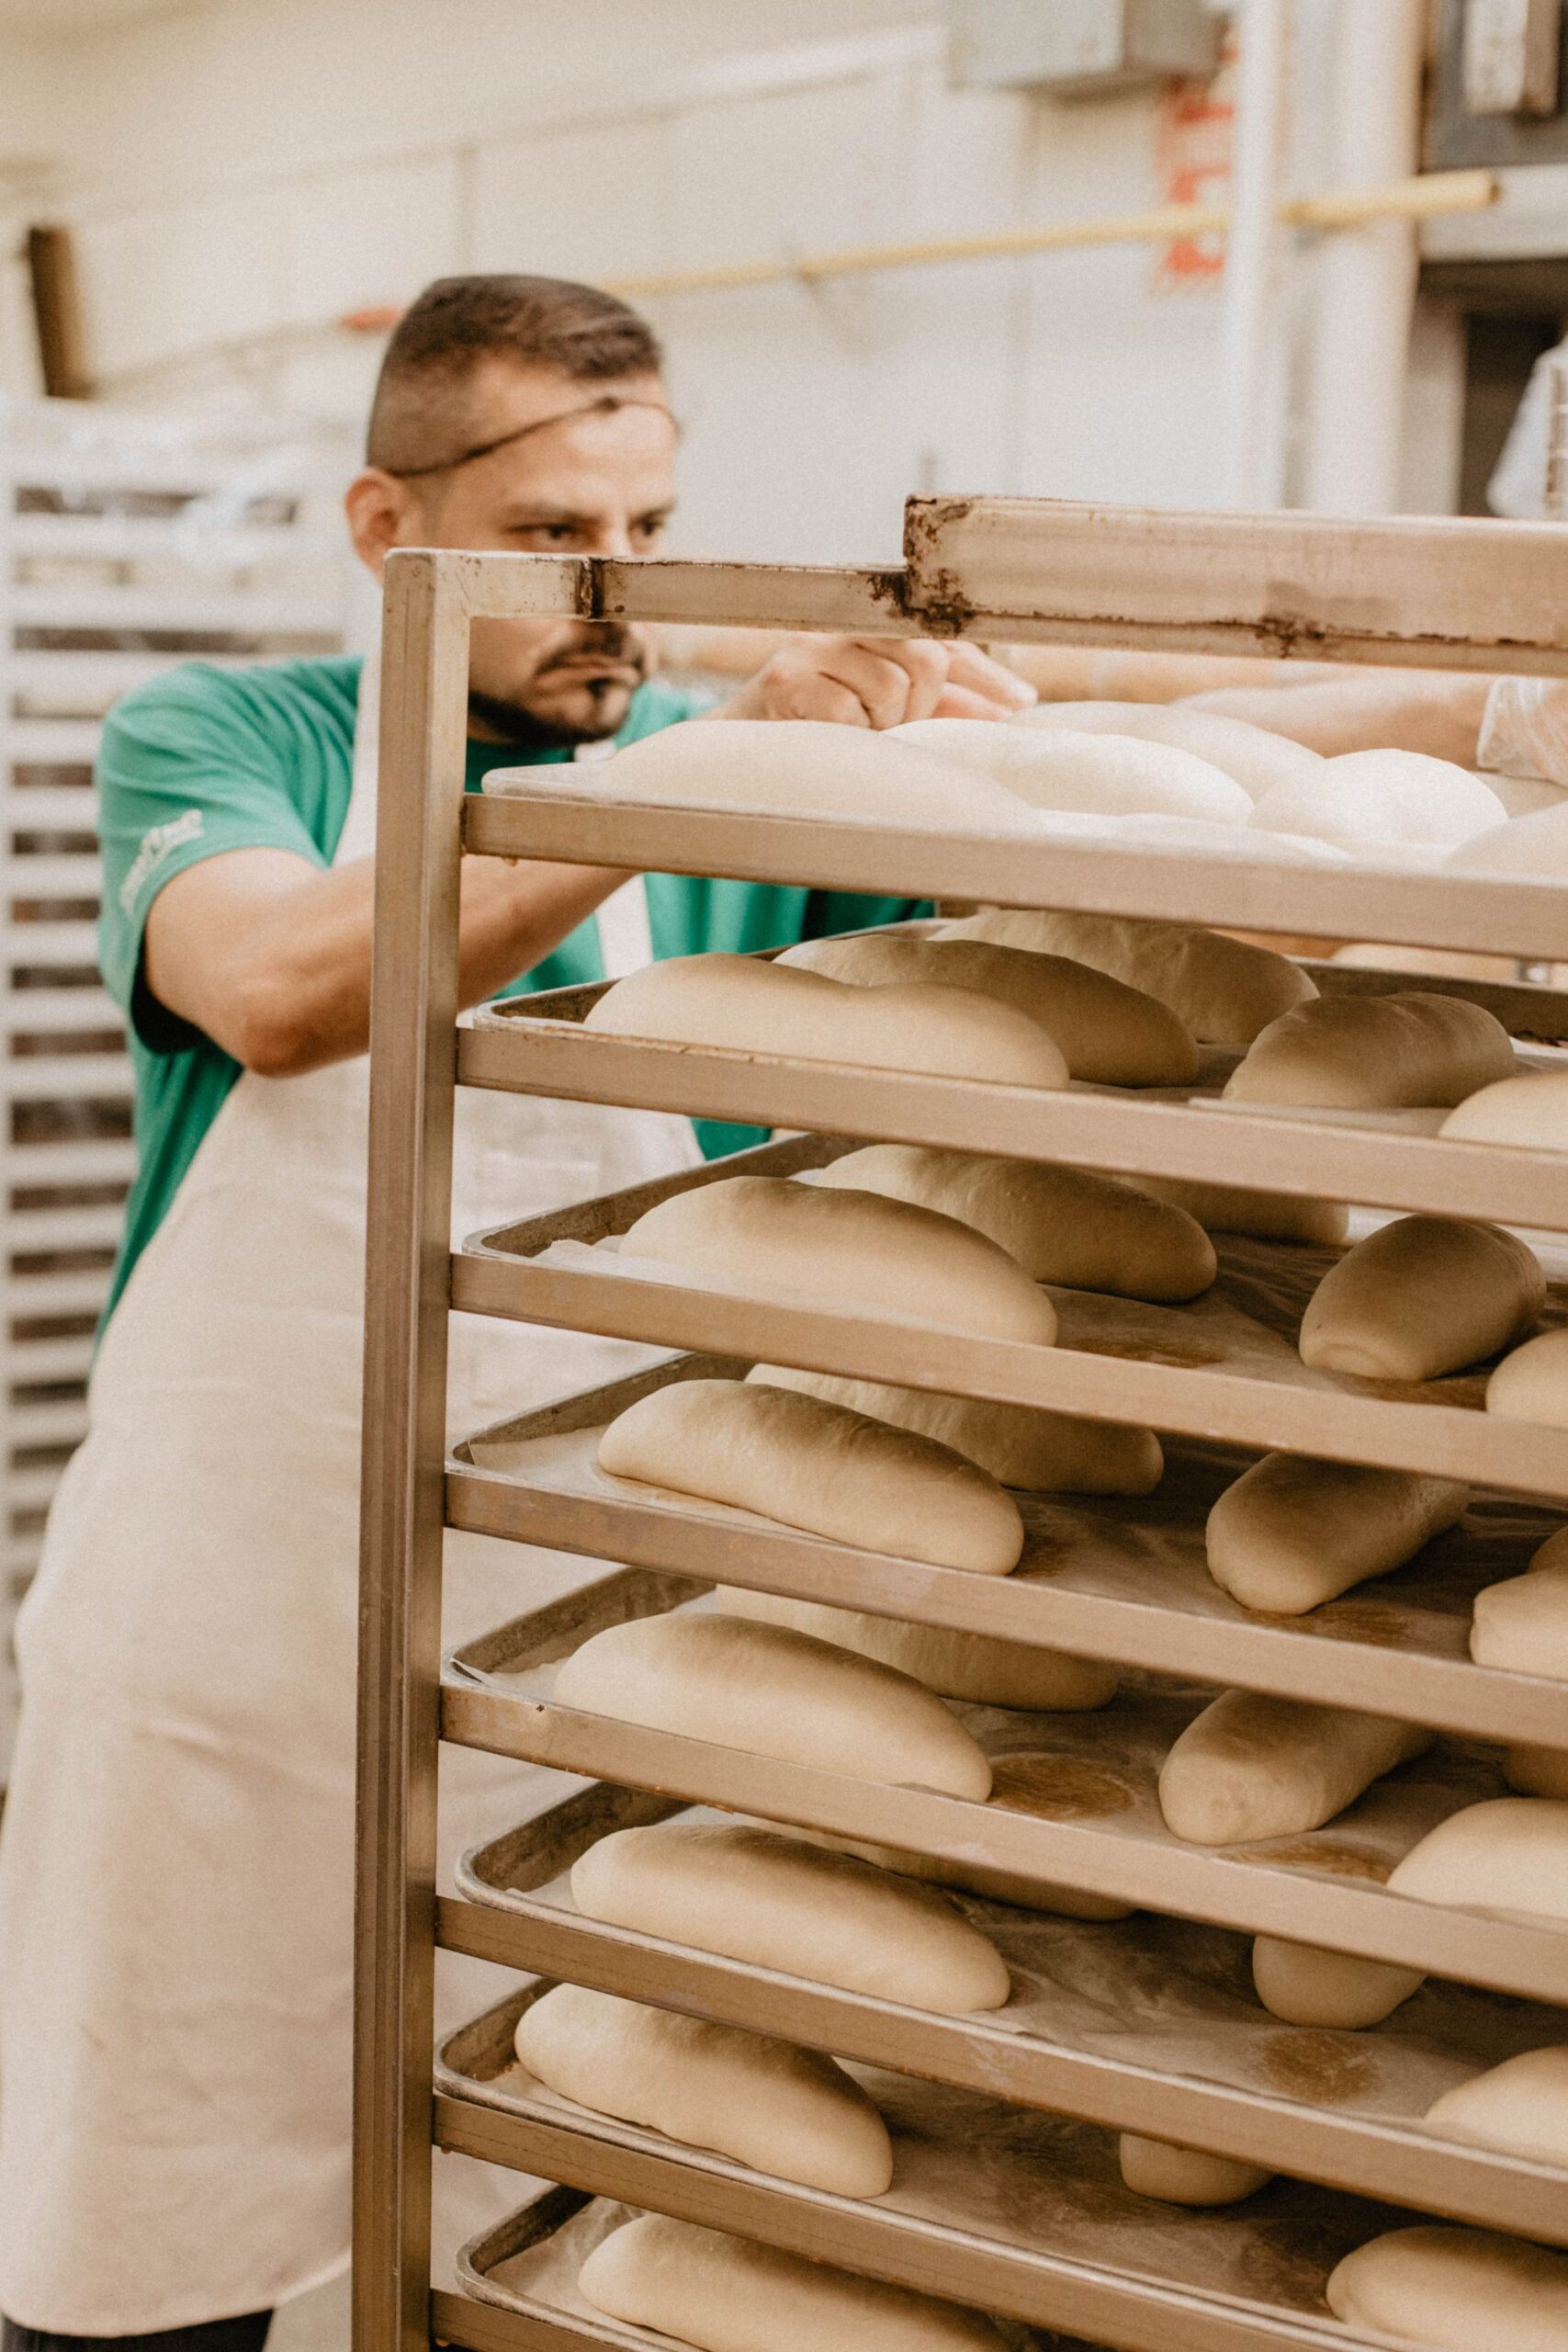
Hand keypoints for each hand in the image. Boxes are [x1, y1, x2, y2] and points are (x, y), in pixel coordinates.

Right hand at [713, 636, 1036, 727]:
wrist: (730, 751)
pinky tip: (829, 739)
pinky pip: (849, 714)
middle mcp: (840, 627)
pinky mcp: (785, 681)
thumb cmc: (813, 731)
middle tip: (899, 726)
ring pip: (890, 689)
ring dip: (883, 726)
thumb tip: (1003, 709)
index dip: (985, 673)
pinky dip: (849, 738)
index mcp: (868, 628)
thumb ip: (935, 705)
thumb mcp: (880, 713)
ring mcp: (810, 650)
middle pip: (925, 656)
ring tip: (856, 734)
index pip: (941, 637)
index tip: (1021, 703)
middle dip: (926, 704)